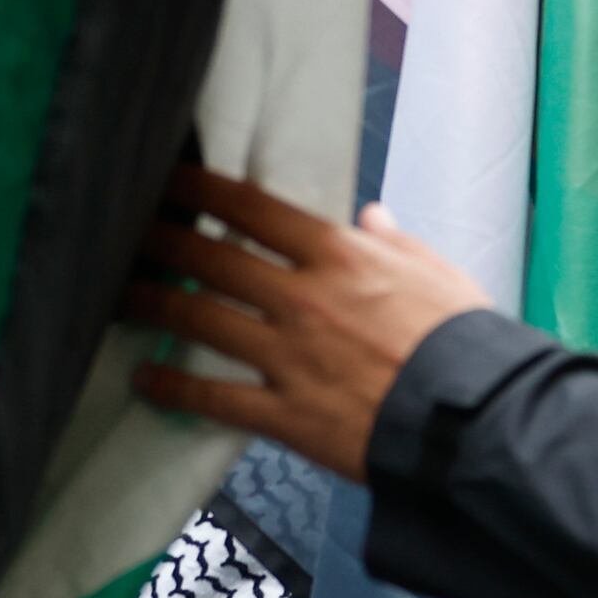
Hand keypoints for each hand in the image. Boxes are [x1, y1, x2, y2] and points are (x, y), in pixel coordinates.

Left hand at [126, 169, 504, 476]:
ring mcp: (290, 357)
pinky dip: (174, 389)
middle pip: (212, 258)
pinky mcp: (286, 414)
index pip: (254, 210)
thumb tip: (372, 216)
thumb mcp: (440, 275)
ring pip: (200, 320)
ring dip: (153, 304)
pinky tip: (144, 381)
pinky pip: (215, 398)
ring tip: (120, 296)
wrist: (476, 419)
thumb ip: (396, 244)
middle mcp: (304, 299)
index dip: (204, 189)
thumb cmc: (465, 343)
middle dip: (162, 240)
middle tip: (123, 230)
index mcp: (342, 257)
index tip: (170, 178)